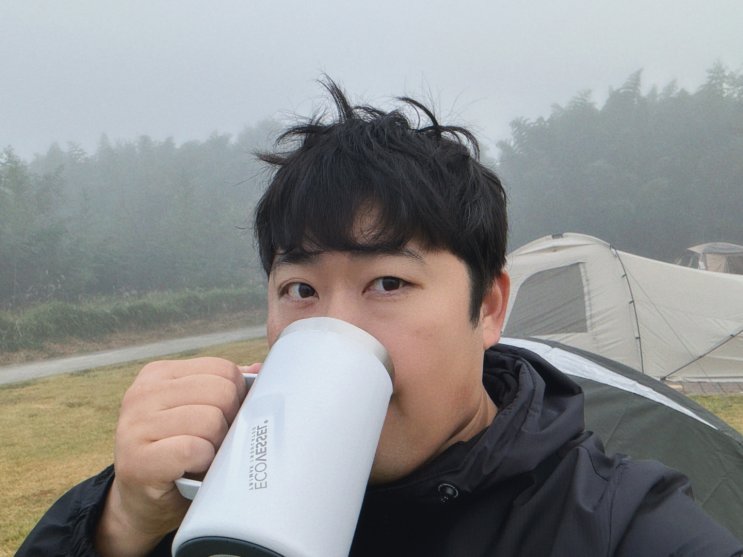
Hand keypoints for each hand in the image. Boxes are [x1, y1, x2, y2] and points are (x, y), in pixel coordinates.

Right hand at [94, 357, 259, 556]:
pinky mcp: (136, 460)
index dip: (237, 398)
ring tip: (202, 457)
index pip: (223, 369)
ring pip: (211, 420)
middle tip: (214, 443)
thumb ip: (226, 389)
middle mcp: (142, 393)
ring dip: (216, 446)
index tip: (225, 419)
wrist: (142, 504)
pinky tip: (192, 470)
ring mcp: (134, 425)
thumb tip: (259, 368)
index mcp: (159, 374)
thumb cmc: (180, 455)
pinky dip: (202, 463)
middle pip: (222, 392)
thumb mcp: (200, 412)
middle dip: (229, 422)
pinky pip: (192, 450)